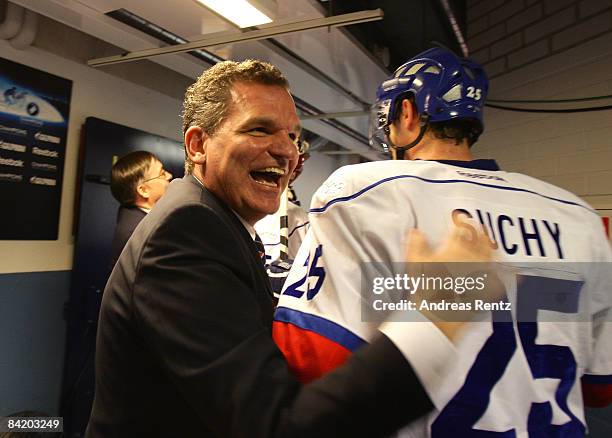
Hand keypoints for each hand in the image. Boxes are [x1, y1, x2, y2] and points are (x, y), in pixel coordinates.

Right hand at [404, 226, 502, 340]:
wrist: (438, 315)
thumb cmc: (426, 289)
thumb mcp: (414, 263)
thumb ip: (416, 244)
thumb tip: (417, 232)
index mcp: (453, 248)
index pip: (460, 228)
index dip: (461, 221)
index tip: (460, 218)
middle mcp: (471, 257)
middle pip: (481, 239)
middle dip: (481, 232)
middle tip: (481, 229)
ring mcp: (481, 273)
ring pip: (492, 255)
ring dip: (492, 248)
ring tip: (492, 245)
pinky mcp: (488, 289)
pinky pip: (501, 278)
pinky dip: (507, 273)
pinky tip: (513, 272)